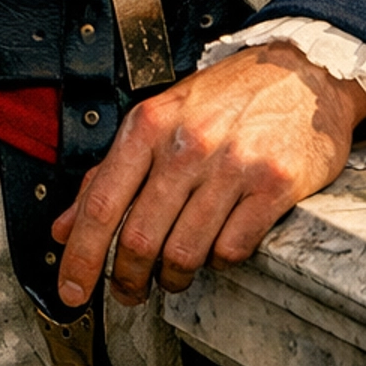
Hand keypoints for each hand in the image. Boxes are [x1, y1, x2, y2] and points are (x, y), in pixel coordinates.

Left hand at [52, 42, 365, 308]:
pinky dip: (219, 260)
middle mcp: (187, 144)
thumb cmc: (225, 97)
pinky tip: (217, 247)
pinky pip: (232, 248)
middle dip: (128, 279)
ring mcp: (232, 165)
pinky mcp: (274, 186)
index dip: (81, 255)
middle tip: (130, 293)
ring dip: (173, 278)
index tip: (72, 290)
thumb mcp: (158, 119)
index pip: (102, 202)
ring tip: (173, 276)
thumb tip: (65, 226)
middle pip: (140, 237)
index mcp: (149, 125)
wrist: (301, 72)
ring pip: (185, 252)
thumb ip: (109, 172)